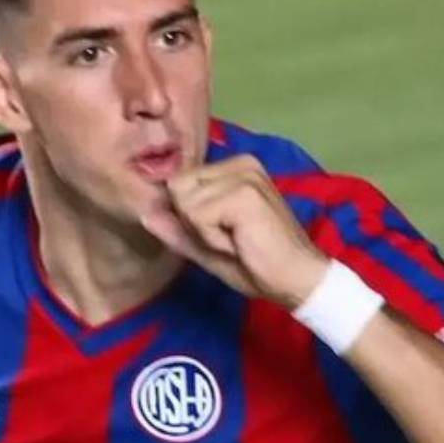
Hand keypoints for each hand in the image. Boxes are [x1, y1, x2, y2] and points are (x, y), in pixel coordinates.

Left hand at [140, 155, 328, 308]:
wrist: (297, 280)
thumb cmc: (257, 265)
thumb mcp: (207, 247)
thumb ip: (178, 229)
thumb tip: (146, 214)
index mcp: (234, 169)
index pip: (179, 183)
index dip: (190, 218)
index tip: (224, 234)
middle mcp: (240, 163)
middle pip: (177, 187)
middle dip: (194, 223)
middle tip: (230, 238)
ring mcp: (244, 174)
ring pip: (185, 201)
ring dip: (204, 232)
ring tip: (237, 240)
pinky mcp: (244, 192)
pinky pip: (197, 215)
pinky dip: (212, 238)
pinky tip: (240, 242)